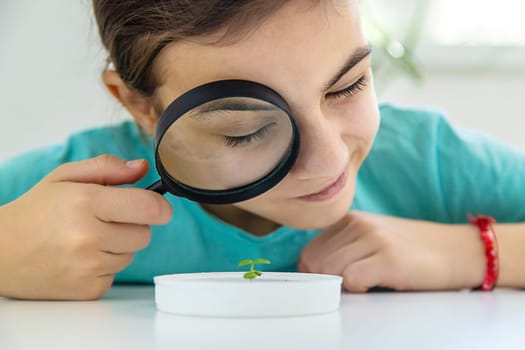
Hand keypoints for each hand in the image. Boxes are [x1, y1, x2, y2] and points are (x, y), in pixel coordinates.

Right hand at [0, 155, 171, 299]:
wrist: (0, 253)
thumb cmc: (35, 211)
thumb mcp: (65, 177)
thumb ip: (107, 168)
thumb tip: (142, 168)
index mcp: (86, 202)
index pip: (149, 208)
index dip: (160, 207)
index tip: (159, 208)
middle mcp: (89, 236)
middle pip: (145, 233)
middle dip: (132, 225)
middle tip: (105, 220)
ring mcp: (89, 267)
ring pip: (131, 254)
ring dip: (118, 246)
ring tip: (86, 239)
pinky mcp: (88, 290)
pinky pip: (116, 275)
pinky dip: (105, 266)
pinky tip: (81, 258)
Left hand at [298, 211, 485, 291]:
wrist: (459, 250)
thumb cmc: (413, 252)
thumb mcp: (373, 239)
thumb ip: (344, 248)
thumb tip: (311, 273)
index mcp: (351, 218)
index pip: (309, 251)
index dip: (315, 274)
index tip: (332, 284)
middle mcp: (359, 223)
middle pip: (315, 262)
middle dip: (326, 281)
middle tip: (350, 288)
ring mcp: (374, 238)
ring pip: (329, 269)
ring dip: (342, 285)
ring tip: (366, 283)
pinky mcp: (389, 258)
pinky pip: (351, 279)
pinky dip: (358, 289)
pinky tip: (375, 285)